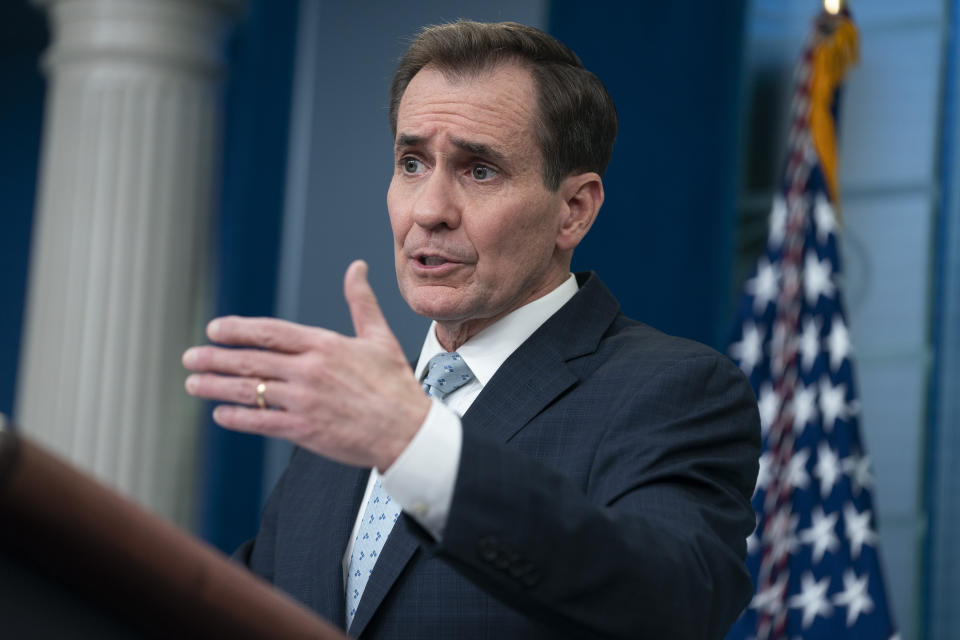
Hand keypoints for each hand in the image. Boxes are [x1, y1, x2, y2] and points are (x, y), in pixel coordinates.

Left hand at [182, 260, 430, 470]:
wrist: (408, 431)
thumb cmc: (395, 385)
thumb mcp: (380, 337)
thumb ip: (361, 302)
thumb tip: (357, 268)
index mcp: (325, 345)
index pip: (270, 332)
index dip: (237, 330)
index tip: (214, 330)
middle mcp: (310, 370)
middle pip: (251, 360)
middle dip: (215, 358)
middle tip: (189, 357)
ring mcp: (304, 401)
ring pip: (249, 390)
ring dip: (215, 386)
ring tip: (193, 383)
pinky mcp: (304, 430)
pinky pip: (260, 421)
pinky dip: (237, 416)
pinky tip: (220, 413)